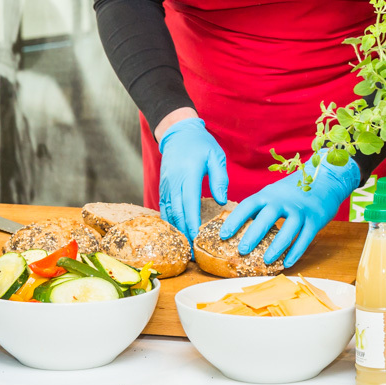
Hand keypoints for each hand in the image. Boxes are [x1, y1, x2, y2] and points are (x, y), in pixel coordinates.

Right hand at [156, 117, 227, 242]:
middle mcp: (174, 182)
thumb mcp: (216, 156)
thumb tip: (221, 200)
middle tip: (192, 252)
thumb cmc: (201, 144)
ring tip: (185, 247)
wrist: (178, 132)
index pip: (189, 205)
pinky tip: (176, 232)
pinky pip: (164, 207)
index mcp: (188, 175)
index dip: (192, 224)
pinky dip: (169, 221)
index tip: (198, 239)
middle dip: (184, 233)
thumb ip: (220, 178)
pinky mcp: (163, 186)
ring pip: (168, 212)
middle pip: (177, 213)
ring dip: (176, 230)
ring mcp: (166, 185)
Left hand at [217, 156, 359, 267]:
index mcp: (269, 194)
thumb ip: (260, 207)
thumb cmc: (294, 190)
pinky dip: (296, 252)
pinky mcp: (316, 219)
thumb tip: (239, 227)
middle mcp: (284, 200)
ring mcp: (301, 210)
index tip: (223, 235)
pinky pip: (305, 238)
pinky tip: (287, 263)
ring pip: (288, 229)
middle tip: (242, 250)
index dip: (235, 220)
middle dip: (253, 234)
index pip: (248, 205)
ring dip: (276, 246)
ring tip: (265, 261)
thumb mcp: (274, 193)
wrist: (326, 179)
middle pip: (267, 217)